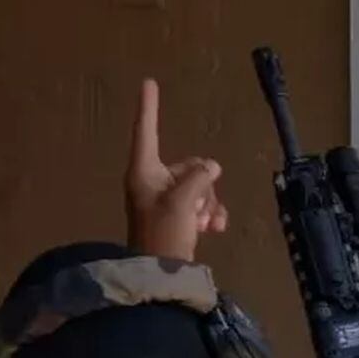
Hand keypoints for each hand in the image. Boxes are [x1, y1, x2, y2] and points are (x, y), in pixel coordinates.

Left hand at [125, 78, 229, 261]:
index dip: (149, 107)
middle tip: (204, 206)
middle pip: (187, 166)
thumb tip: (211, 167)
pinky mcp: (178, 218)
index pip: (146, 131)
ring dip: (210, 202)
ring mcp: (165, 201)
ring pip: (199, 187)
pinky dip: (210, 214)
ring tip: (209, 222)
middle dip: (204, 183)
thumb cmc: (164, 234)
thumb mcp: (184, 200)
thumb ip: (200, 177)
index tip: (149, 82)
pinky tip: (215, 228)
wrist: (161, 274)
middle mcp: (152, 182)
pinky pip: (200, 205)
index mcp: (143, 172)